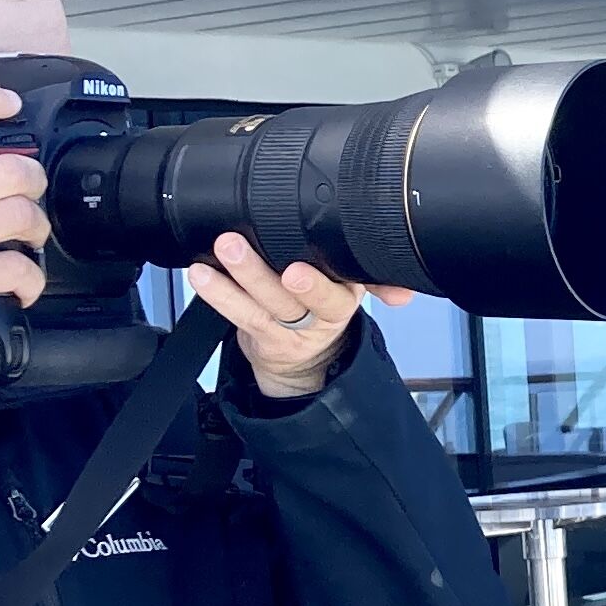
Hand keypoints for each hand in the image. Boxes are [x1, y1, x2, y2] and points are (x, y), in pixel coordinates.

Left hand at [190, 232, 412, 399]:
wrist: (308, 361)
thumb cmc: (324, 306)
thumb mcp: (353, 288)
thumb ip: (375, 279)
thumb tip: (405, 293)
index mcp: (343, 297)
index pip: (334, 291)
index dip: (315, 285)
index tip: (295, 270)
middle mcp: (316, 317)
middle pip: (288, 298)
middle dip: (260, 272)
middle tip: (234, 245)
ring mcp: (286, 329)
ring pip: (260, 306)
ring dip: (233, 279)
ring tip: (214, 253)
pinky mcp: (261, 337)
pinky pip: (239, 316)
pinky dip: (218, 294)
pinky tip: (201, 275)